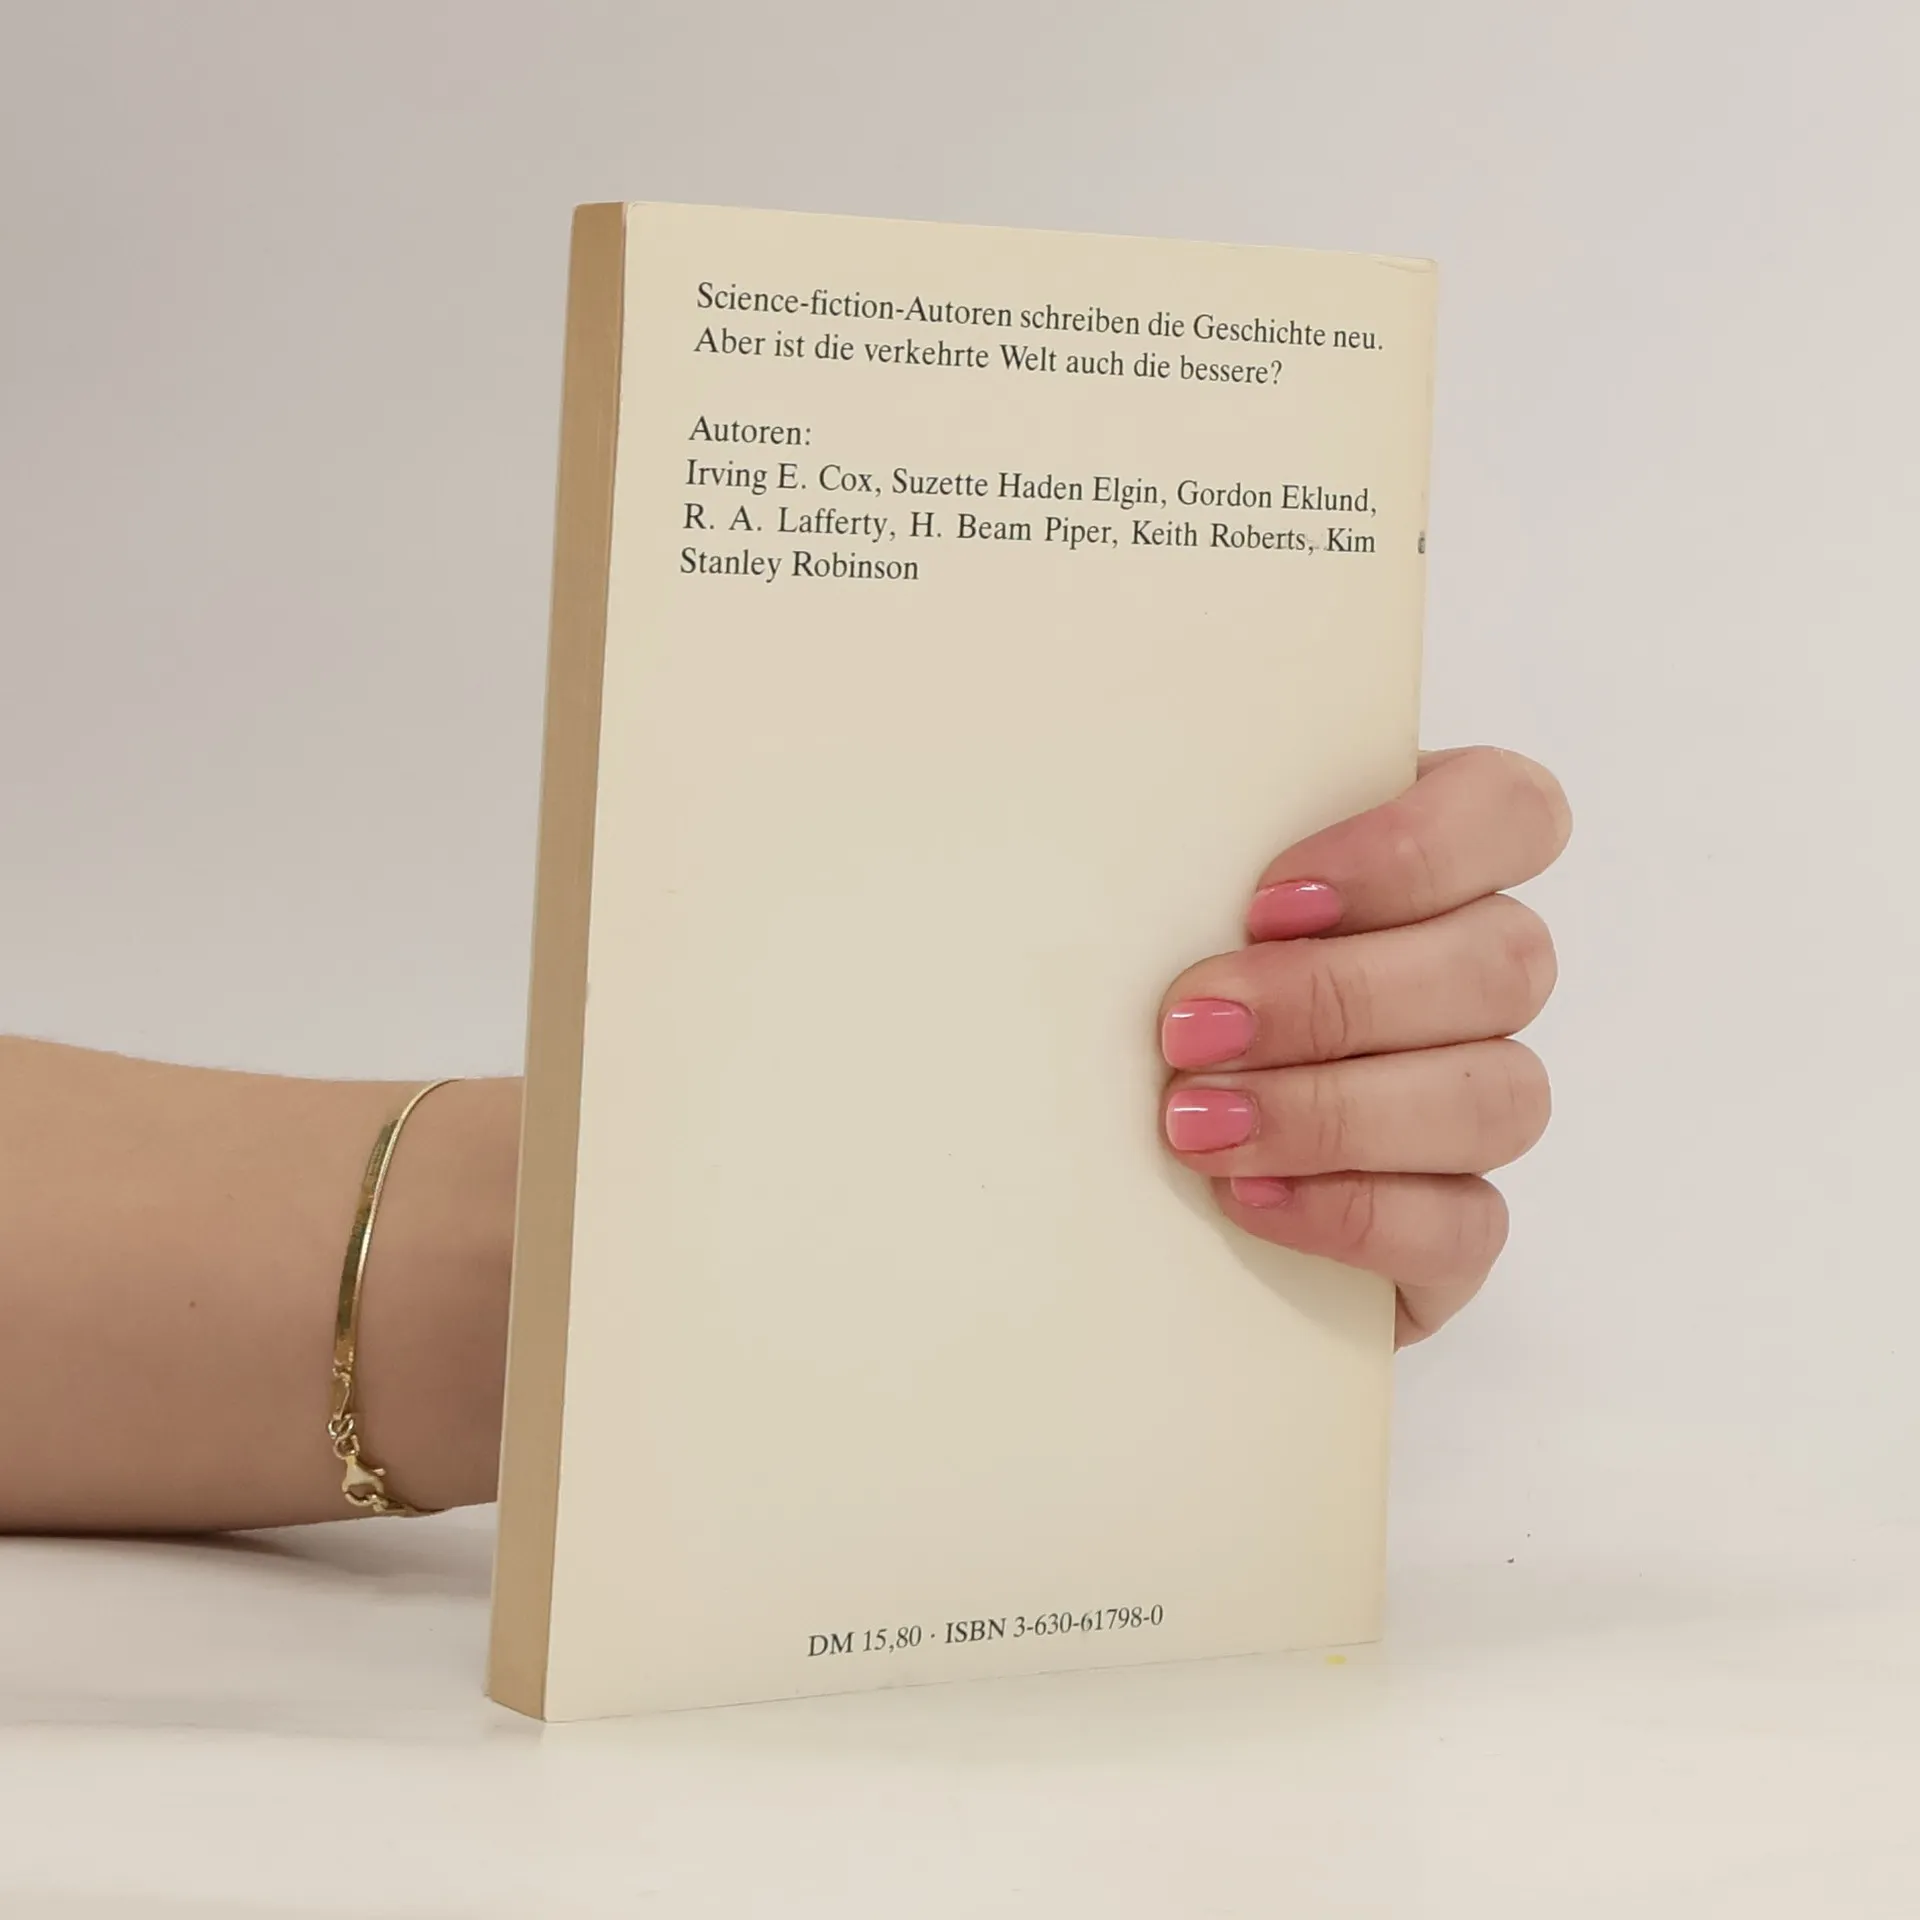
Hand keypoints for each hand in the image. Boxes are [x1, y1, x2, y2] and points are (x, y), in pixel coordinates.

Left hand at [1156, 747, 1570, 1344]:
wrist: (1108, 1159)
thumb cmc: (1137, 986)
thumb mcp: (1150, 897)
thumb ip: (1181, 853)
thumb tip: (1117, 837)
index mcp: (1430, 864)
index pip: (1512, 811)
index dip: (1411, 852)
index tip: (1266, 900)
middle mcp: (1478, 978)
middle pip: (1504, 965)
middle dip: (1334, 998)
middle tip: (1192, 1027)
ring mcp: (1479, 1103)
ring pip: (1502, 1097)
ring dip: (1338, 1111)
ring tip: (1199, 1124)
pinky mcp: (1456, 1225)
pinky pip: (1468, 1227)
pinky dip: (1353, 1212)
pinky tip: (1247, 1196)